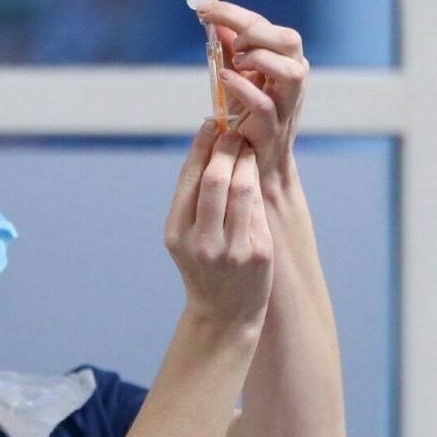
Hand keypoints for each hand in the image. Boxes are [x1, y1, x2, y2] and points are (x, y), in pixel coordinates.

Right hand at [165, 122, 273, 330]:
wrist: (224, 312)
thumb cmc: (203, 266)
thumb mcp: (185, 237)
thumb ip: (192, 199)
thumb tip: (206, 144)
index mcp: (177, 233)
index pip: (189, 178)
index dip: (202, 146)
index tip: (212, 124)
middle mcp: (201, 242)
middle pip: (216, 178)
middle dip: (227, 148)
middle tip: (234, 132)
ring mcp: (232, 249)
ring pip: (243, 188)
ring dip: (247, 161)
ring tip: (247, 149)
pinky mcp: (258, 253)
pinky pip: (259, 208)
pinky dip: (258, 186)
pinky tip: (256, 174)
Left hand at [197, 1, 308, 192]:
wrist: (255, 164)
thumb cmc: (248, 119)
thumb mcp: (239, 79)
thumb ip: (231, 53)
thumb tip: (216, 24)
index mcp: (283, 61)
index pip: (265, 26)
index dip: (234, 14)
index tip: (204, 9)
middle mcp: (291, 79)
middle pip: (289, 40)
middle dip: (256, 32)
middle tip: (230, 41)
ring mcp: (286, 104)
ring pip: (291, 70)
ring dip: (259, 59)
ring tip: (234, 62)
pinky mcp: (273, 128)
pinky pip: (264, 104)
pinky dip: (244, 88)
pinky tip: (224, 80)